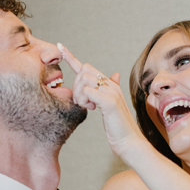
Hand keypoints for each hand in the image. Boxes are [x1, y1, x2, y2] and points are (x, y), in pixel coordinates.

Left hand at [58, 45, 145, 162]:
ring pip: (83, 80)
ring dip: (79, 95)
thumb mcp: (111, 107)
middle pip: (83, 70)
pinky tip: (91, 109)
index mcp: (110, 85)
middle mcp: (111, 85)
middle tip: (82, 103)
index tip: (60, 47)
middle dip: (76, 86)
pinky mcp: (110, 102)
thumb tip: (115, 75)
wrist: (129, 142)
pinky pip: (87, 92)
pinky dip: (84, 100)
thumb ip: (109, 91)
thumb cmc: (118, 127)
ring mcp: (112, 92)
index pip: (87, 67)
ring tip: (88, 107)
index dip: (71, 57)